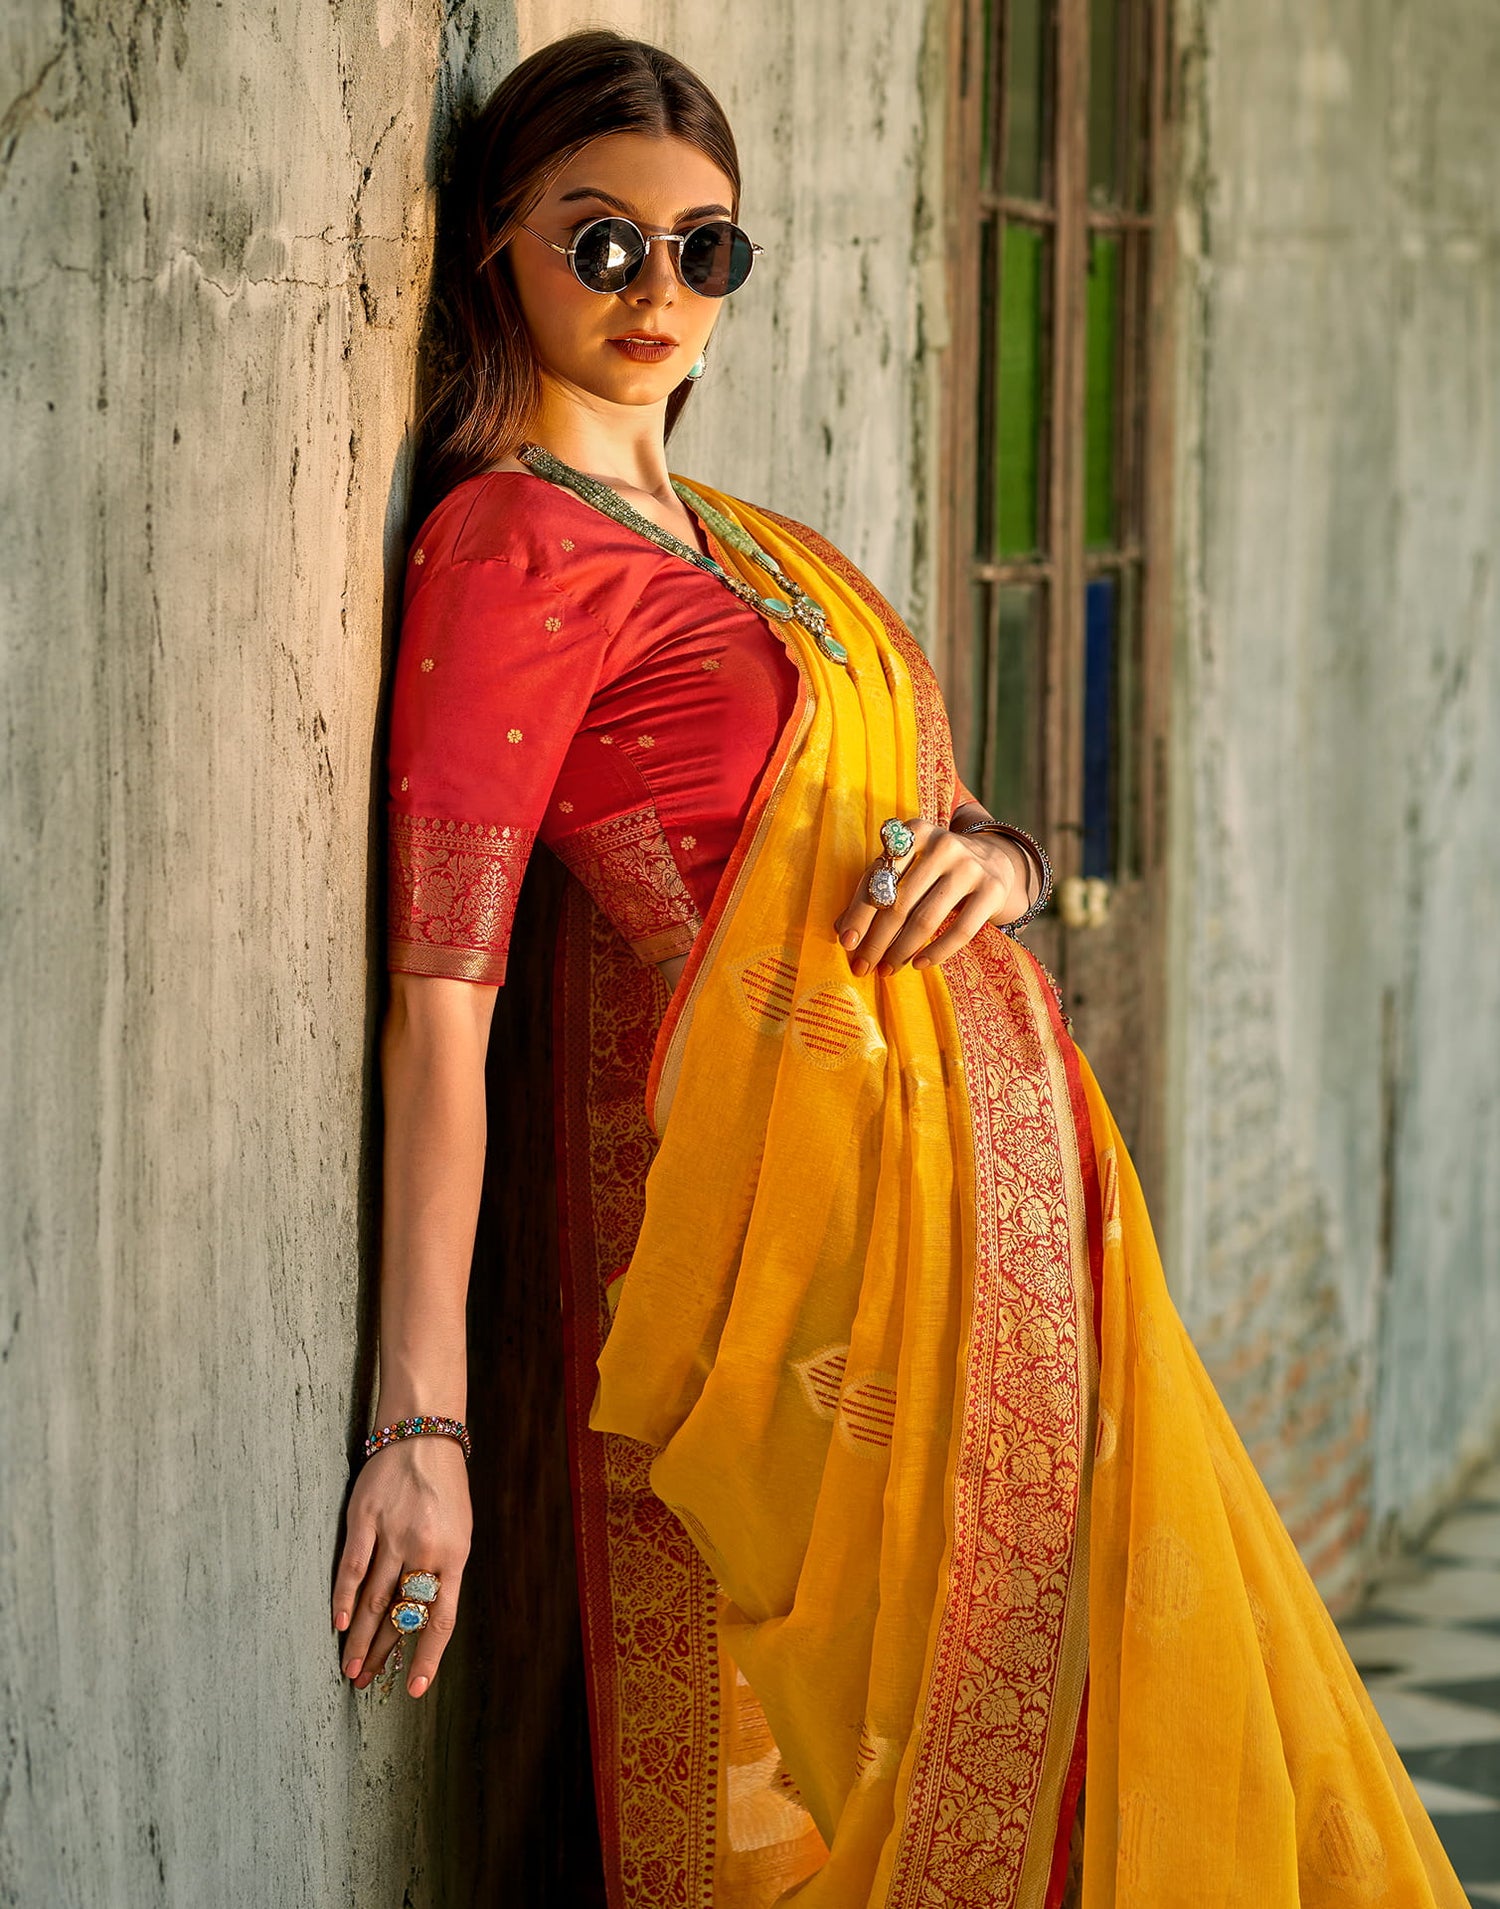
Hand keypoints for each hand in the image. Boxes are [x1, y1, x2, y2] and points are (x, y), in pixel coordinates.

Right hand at [332, 1431, 471, 1697]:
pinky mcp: (365, 1519)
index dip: (427, 1657)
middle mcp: (425, 1549)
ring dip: (360, 1639)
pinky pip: (352, 1567)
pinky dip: (343, 1598)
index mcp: (454, 1556)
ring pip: (373, 1599)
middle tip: (367, 1683)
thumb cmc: (444, 1487)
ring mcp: (393, 1534)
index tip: (415, 1689)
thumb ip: (443, 1572)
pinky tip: (337, 1625)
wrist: (424, 1434)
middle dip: (384, 1655)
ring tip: (350, 1669)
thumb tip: (423, 1617)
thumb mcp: (459, 1531)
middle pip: (401, 1615)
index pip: (441, 1620)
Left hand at [833, 818, 1031, 977]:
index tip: (846, 943)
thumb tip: (842, 929)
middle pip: (899, 903)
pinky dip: (936, 952)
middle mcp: (943, 844)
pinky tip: (919, 964)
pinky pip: (960, 931)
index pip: (878, 879)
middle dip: (877, 941)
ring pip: (926, 919)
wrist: (993, 862)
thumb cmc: (934, 869)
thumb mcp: (905, 869)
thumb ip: (874, 891)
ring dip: (901, 951)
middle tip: (863, 966)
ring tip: (887, 970)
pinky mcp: (991, 890)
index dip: (859, 914)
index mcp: (913, 832)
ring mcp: (970, 866)